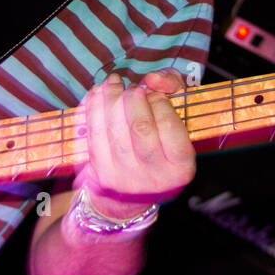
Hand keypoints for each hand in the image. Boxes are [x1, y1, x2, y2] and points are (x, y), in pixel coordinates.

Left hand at [73, 69, 195, 219]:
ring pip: (114, 129)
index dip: (159, 101)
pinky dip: (93, 108)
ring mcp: (126, 179)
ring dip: (110, 98)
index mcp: (180, 167)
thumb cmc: (158, 145)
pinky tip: (98, 93)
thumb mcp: (177, 118)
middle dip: (133, 98)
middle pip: (140, 126)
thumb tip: (153, 79)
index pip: (170, 126)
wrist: (129, 195)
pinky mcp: (101, 176)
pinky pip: (93, 135)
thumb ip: (174, 88)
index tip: (153, 92)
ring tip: (114, 83)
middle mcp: (155, 178)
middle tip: (132, 89)